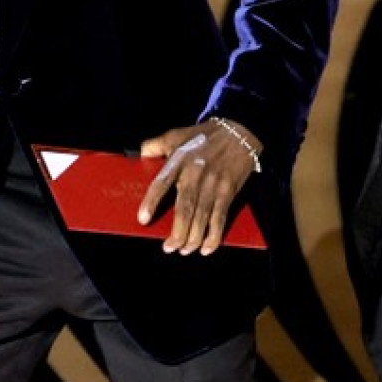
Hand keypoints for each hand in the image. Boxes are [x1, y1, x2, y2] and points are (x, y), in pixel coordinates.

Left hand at [136, 118, 261, 255]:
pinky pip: (220, 219)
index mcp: (180, 160)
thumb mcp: (178, 134)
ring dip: (192, 239)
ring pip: (201, 218)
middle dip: (177, 233)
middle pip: (184, 209)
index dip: (152, 202)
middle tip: (169, 248)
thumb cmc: (205, 134)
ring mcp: (213, 185)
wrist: (240, 131)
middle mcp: (195, 174)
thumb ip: (157, 144)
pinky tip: (206, 248)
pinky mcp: (228, 192)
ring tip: (184, 250)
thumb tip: (141, 154)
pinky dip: (214, 236)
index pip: (162, 183)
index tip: (143, 220)